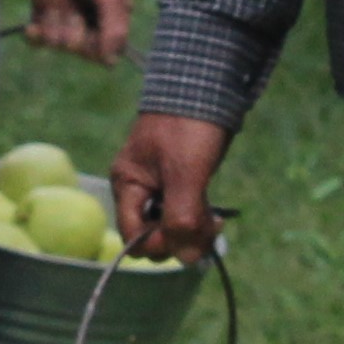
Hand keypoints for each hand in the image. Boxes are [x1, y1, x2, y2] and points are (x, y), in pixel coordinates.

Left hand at [25, 0, 131, 61]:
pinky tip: (31, 30)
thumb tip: (110, 61)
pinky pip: (39, 33)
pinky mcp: (43, 3)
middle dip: (74, 39)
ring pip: (59, 42)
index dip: (95, 47)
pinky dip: (35, 37)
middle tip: (72, 18)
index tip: (90, 32)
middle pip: (81, 48)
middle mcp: (89, 15)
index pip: (106, 48)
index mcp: (113, 12)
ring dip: (54, 35)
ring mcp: (66, 10)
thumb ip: (113, 26)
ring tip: (52, 18)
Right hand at [111, 111, 234, 259]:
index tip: (187, 233)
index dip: (159, 244)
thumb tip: (186, 258)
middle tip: (208, 225)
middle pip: (154, 236)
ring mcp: (160, 186)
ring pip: (173, 227)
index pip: (133, 238)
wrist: (207, 85)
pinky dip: (200, 218)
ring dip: (194, 230)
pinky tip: (215, 215)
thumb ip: (181, 217)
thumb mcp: (184, 174)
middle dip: (180, 238)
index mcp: (127, 185)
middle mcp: (139, 189)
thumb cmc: (189, 127)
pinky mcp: (181, 182)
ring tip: (216, 220)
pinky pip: (185, 213)